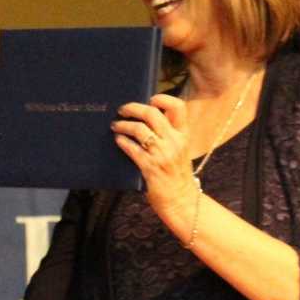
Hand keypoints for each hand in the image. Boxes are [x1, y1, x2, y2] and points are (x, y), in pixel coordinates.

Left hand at [112, 93, 199, 225]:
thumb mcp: (181, 150)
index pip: (178, 107)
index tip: (150, 100)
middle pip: (152, 113)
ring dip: (123, 125)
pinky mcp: (150, 167)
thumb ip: (169, 135)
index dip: (162, 98)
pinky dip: (122, 141)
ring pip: (139, 129)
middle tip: (122, 110)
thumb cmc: (177, 175)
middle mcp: (174, 142)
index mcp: (183, 135)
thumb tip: (146, 118)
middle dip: (133, 108)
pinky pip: (132, 148)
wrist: (181, 200)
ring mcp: (162, 154)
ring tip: (115, 126)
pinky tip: (118, 140)